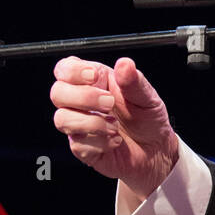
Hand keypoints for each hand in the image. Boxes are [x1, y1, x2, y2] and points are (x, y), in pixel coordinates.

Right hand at [50, 55, 179, 199]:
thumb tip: (125, 64)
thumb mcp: (148, 97)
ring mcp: (80, 126)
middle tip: (109, 103)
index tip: (93, 76)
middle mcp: (82, 103)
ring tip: (115, 126)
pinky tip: (115, 140)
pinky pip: (78, 145)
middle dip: (83, 97)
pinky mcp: (83, 148)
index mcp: (95, 82)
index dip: (73, 71)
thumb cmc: (148, 119)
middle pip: (57, 93)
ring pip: (62, 119)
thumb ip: (134, 81)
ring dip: (92, 123)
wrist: (156, 150)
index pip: (65, 69)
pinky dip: (101, 143)